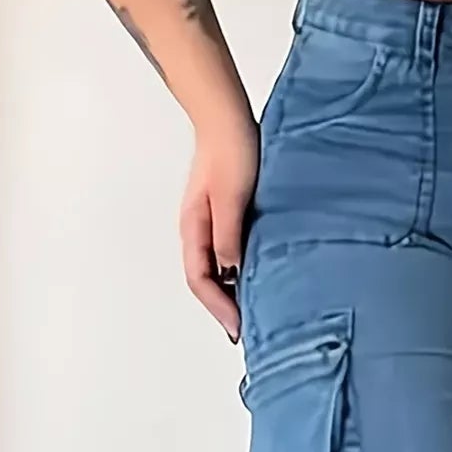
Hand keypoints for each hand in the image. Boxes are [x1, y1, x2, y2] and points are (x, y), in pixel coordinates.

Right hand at [179, 113, 257, 341]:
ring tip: (254, 312)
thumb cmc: (230, 150)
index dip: (219, 308)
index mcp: (193, 228)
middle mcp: (198, 231)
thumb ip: (228, 235)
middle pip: (206, 281)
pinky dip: (240, 271)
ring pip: (217, 269)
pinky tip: (258, 277)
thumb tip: (230, 270)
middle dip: (223, 308)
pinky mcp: (225, 216)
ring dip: (232, 292)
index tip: (238, 329)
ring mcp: (210, 224)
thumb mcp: (231, 197)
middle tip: (246, 331)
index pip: (200, 280)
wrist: (228, 119)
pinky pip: (228, 253)